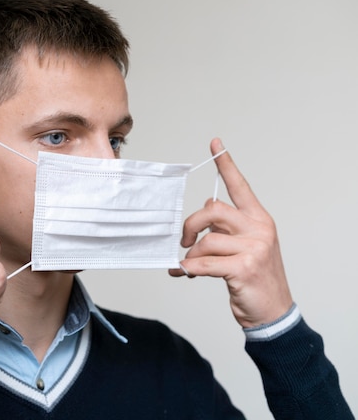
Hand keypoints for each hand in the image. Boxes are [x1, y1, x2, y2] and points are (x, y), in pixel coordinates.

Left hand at [169, 138, 292, 327]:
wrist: (272, 310)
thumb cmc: (254, 276)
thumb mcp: (245, 245)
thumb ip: (227, 225)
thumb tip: (206, 206)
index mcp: (258, 219)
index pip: (240, 186)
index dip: (226, 164)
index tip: (215, 143)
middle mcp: (259, 229)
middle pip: (213, 210)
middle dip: (191, 224)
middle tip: (184, 240)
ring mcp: (254, 248)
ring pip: (206, 240)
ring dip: (191, 255)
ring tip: (189, 265)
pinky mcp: (244, 268)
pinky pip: (204, 263)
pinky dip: (188, 269)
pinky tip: (182, 273)